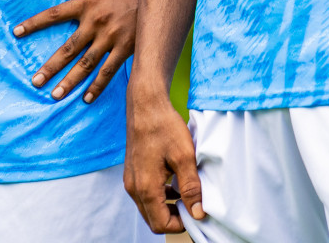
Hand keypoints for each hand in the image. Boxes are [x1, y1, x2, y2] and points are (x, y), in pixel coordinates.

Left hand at [13, 0, 138, 102]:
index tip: (17, 32)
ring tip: (55, 94)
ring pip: (86, 64)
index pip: (55, 13)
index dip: (35, 23)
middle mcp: (96, 21)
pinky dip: (98, 85)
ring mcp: (112, 36)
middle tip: (35, 81)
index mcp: (89, 2)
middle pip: (68, 48)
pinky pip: (109, 71)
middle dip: (50, 66)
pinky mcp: (127, 47)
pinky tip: (87, 97)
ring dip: (70, 81)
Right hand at [124, 76, 204, 233]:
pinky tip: (174, 182)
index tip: (196, 213)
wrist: (146, 104)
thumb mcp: (184, 156)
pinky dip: (159, 195)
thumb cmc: (164, 127)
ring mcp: (130, 179)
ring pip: (148, 207)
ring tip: (186, 193)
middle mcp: (133, 188)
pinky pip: (144, 193)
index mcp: (145, 188)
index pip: (160, 224)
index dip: (180, 225)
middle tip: (192, 205)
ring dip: (166, 207)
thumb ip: (191, 187)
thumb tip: (198, 213)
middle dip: (173, 218)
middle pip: (152, 219)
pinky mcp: (132, 171)